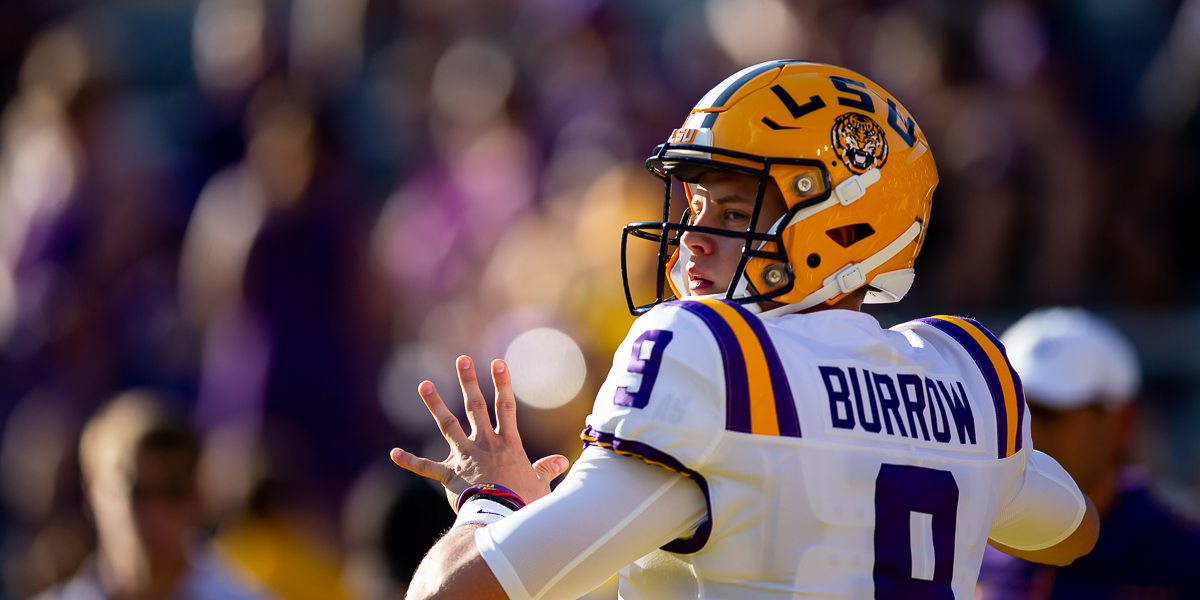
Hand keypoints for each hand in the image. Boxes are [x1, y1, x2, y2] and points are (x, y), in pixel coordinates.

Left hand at [390, 355, 569, 509]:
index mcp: (507, 444)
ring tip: (424, 384)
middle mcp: (485, 444)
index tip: (497, 362)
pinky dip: (410, 461)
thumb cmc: (523, 503)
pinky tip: (393, 453)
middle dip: (469, 382)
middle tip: (462, 360)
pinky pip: (426, 468)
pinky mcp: (450, 476)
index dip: (502, 383)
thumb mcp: (540, 484)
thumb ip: (546, 469)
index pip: (506, 407)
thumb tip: (560, 461)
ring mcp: (465, 458)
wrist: (501, 519)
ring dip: (436, 404)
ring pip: (448, 425)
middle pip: (476, 407)